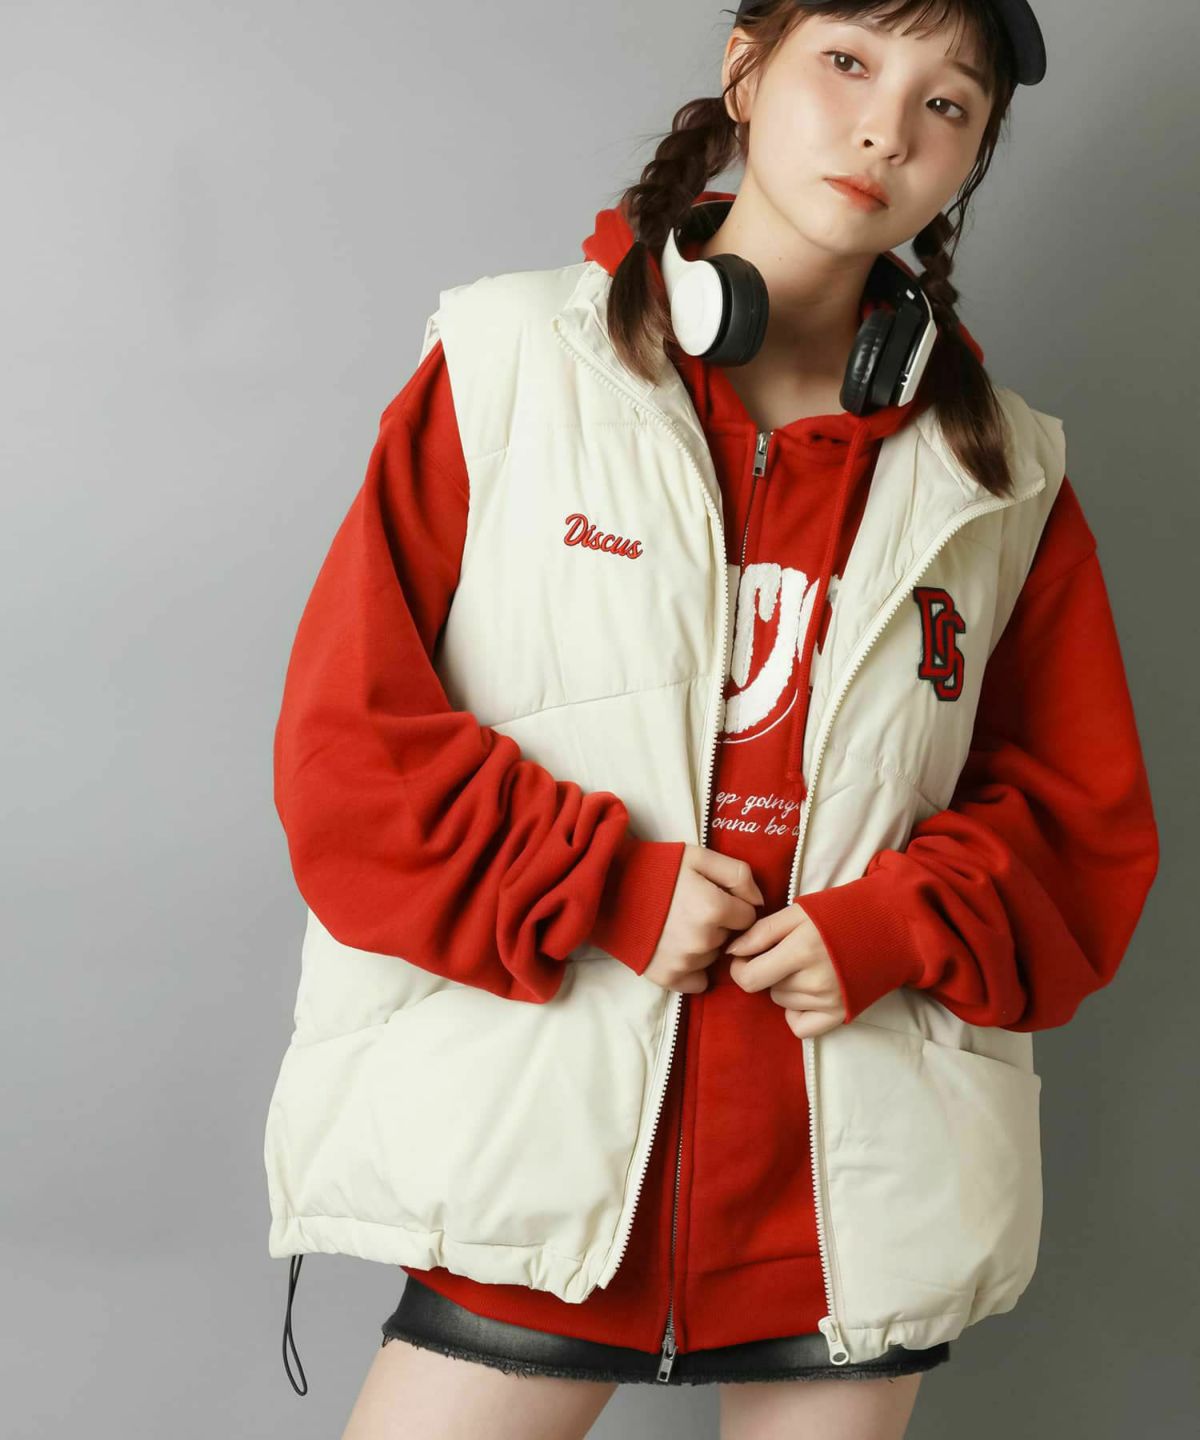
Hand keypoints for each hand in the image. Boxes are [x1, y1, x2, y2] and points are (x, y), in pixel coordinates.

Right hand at [640, 846, 763, 993]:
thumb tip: (759, 902)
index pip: (748, 916)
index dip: (734, 905)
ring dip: (706, 945)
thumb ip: (738, 874)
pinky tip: (677, 949)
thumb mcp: (698, 857)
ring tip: (680, 926)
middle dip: (720, 925)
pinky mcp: (669, 978)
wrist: (609, 890)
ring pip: (715, 957)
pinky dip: (693, 969)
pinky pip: (699, 981)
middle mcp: (703, 940)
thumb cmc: (657, 869)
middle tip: (693, 909)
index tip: (714, 897)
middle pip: (731, 938)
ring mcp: (686, 962)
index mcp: (713, 908)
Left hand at [724, 903, 846, 1036]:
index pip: (749, 978)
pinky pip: (799, 1026)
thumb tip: (732, 952)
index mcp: (801, 951)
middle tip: (789, 954)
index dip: (740, 966)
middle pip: (766, 988)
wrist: (888, 928)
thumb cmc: (840, 913)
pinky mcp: (839, 1015)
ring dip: (786, 987)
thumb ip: (761, 932)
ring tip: (809, 966)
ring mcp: (828, 1002)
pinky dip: (797, 1011)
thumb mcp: (798, 911)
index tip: (748, 955)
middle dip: (769, 971)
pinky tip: (810, 992)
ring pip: (782, 1002)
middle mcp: (814, 981)